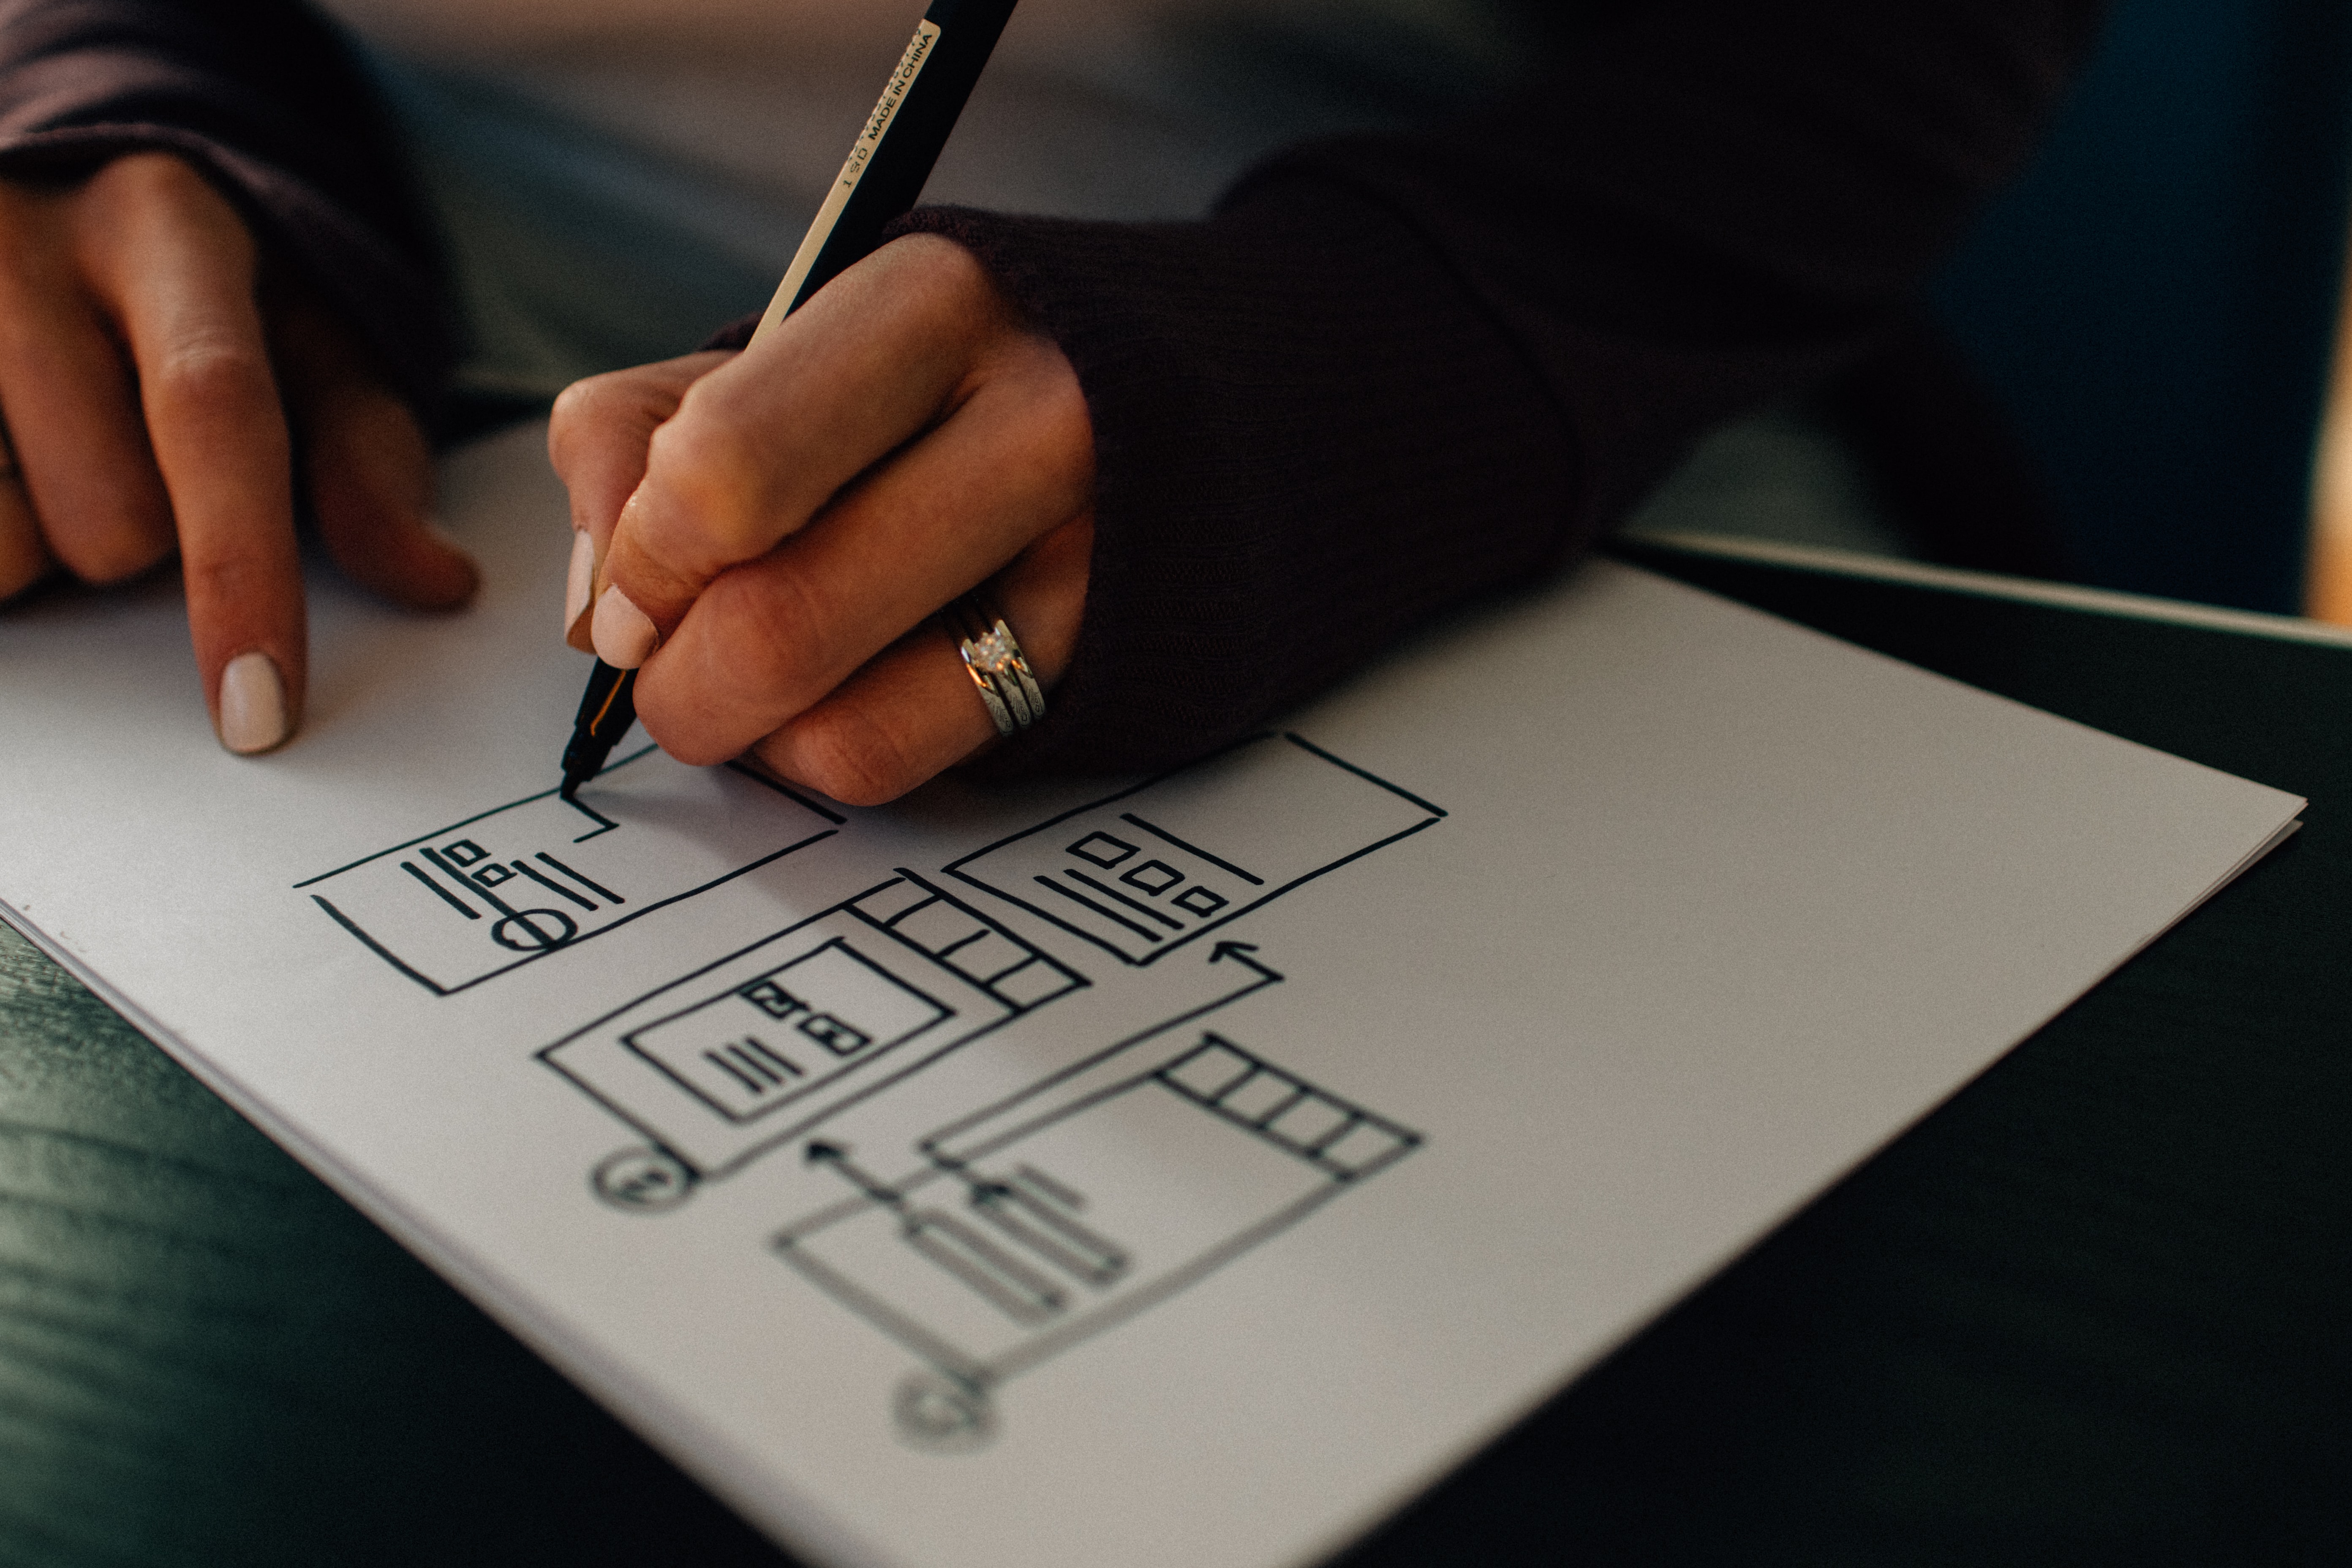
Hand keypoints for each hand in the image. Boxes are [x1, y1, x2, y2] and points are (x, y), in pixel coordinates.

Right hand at [0, 152, 476, 751]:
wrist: (71, 168)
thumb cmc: (214, 288)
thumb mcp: (318, 343)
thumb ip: (373, 460)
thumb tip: (436, 581)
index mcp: (168, 230)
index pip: (215, 417)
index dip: (242, 575)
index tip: (259, 710)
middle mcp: (27, 243)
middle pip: (107, 512)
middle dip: (142, 545)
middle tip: (139, 469)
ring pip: (1, 537)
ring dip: (40, 541)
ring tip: (55, 459)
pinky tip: (9, 471)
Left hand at [548, 234, 1093, 805]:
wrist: (1173, 392)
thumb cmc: (926, 372)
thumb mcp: (778, 342)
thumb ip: (636, 433)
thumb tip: (595, 611)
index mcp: (931, 303)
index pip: (729, 468)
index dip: (643, 556)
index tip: (630, 580)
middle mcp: (1034, 426)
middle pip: (775, 624)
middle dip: (670, 677)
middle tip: (659, 659)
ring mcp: (1081, 559)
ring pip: (831, 723)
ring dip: (739, 728)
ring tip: (747, 672)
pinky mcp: (1090, 663)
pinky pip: (890, 763)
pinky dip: (814, 752)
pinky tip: (828, 693)